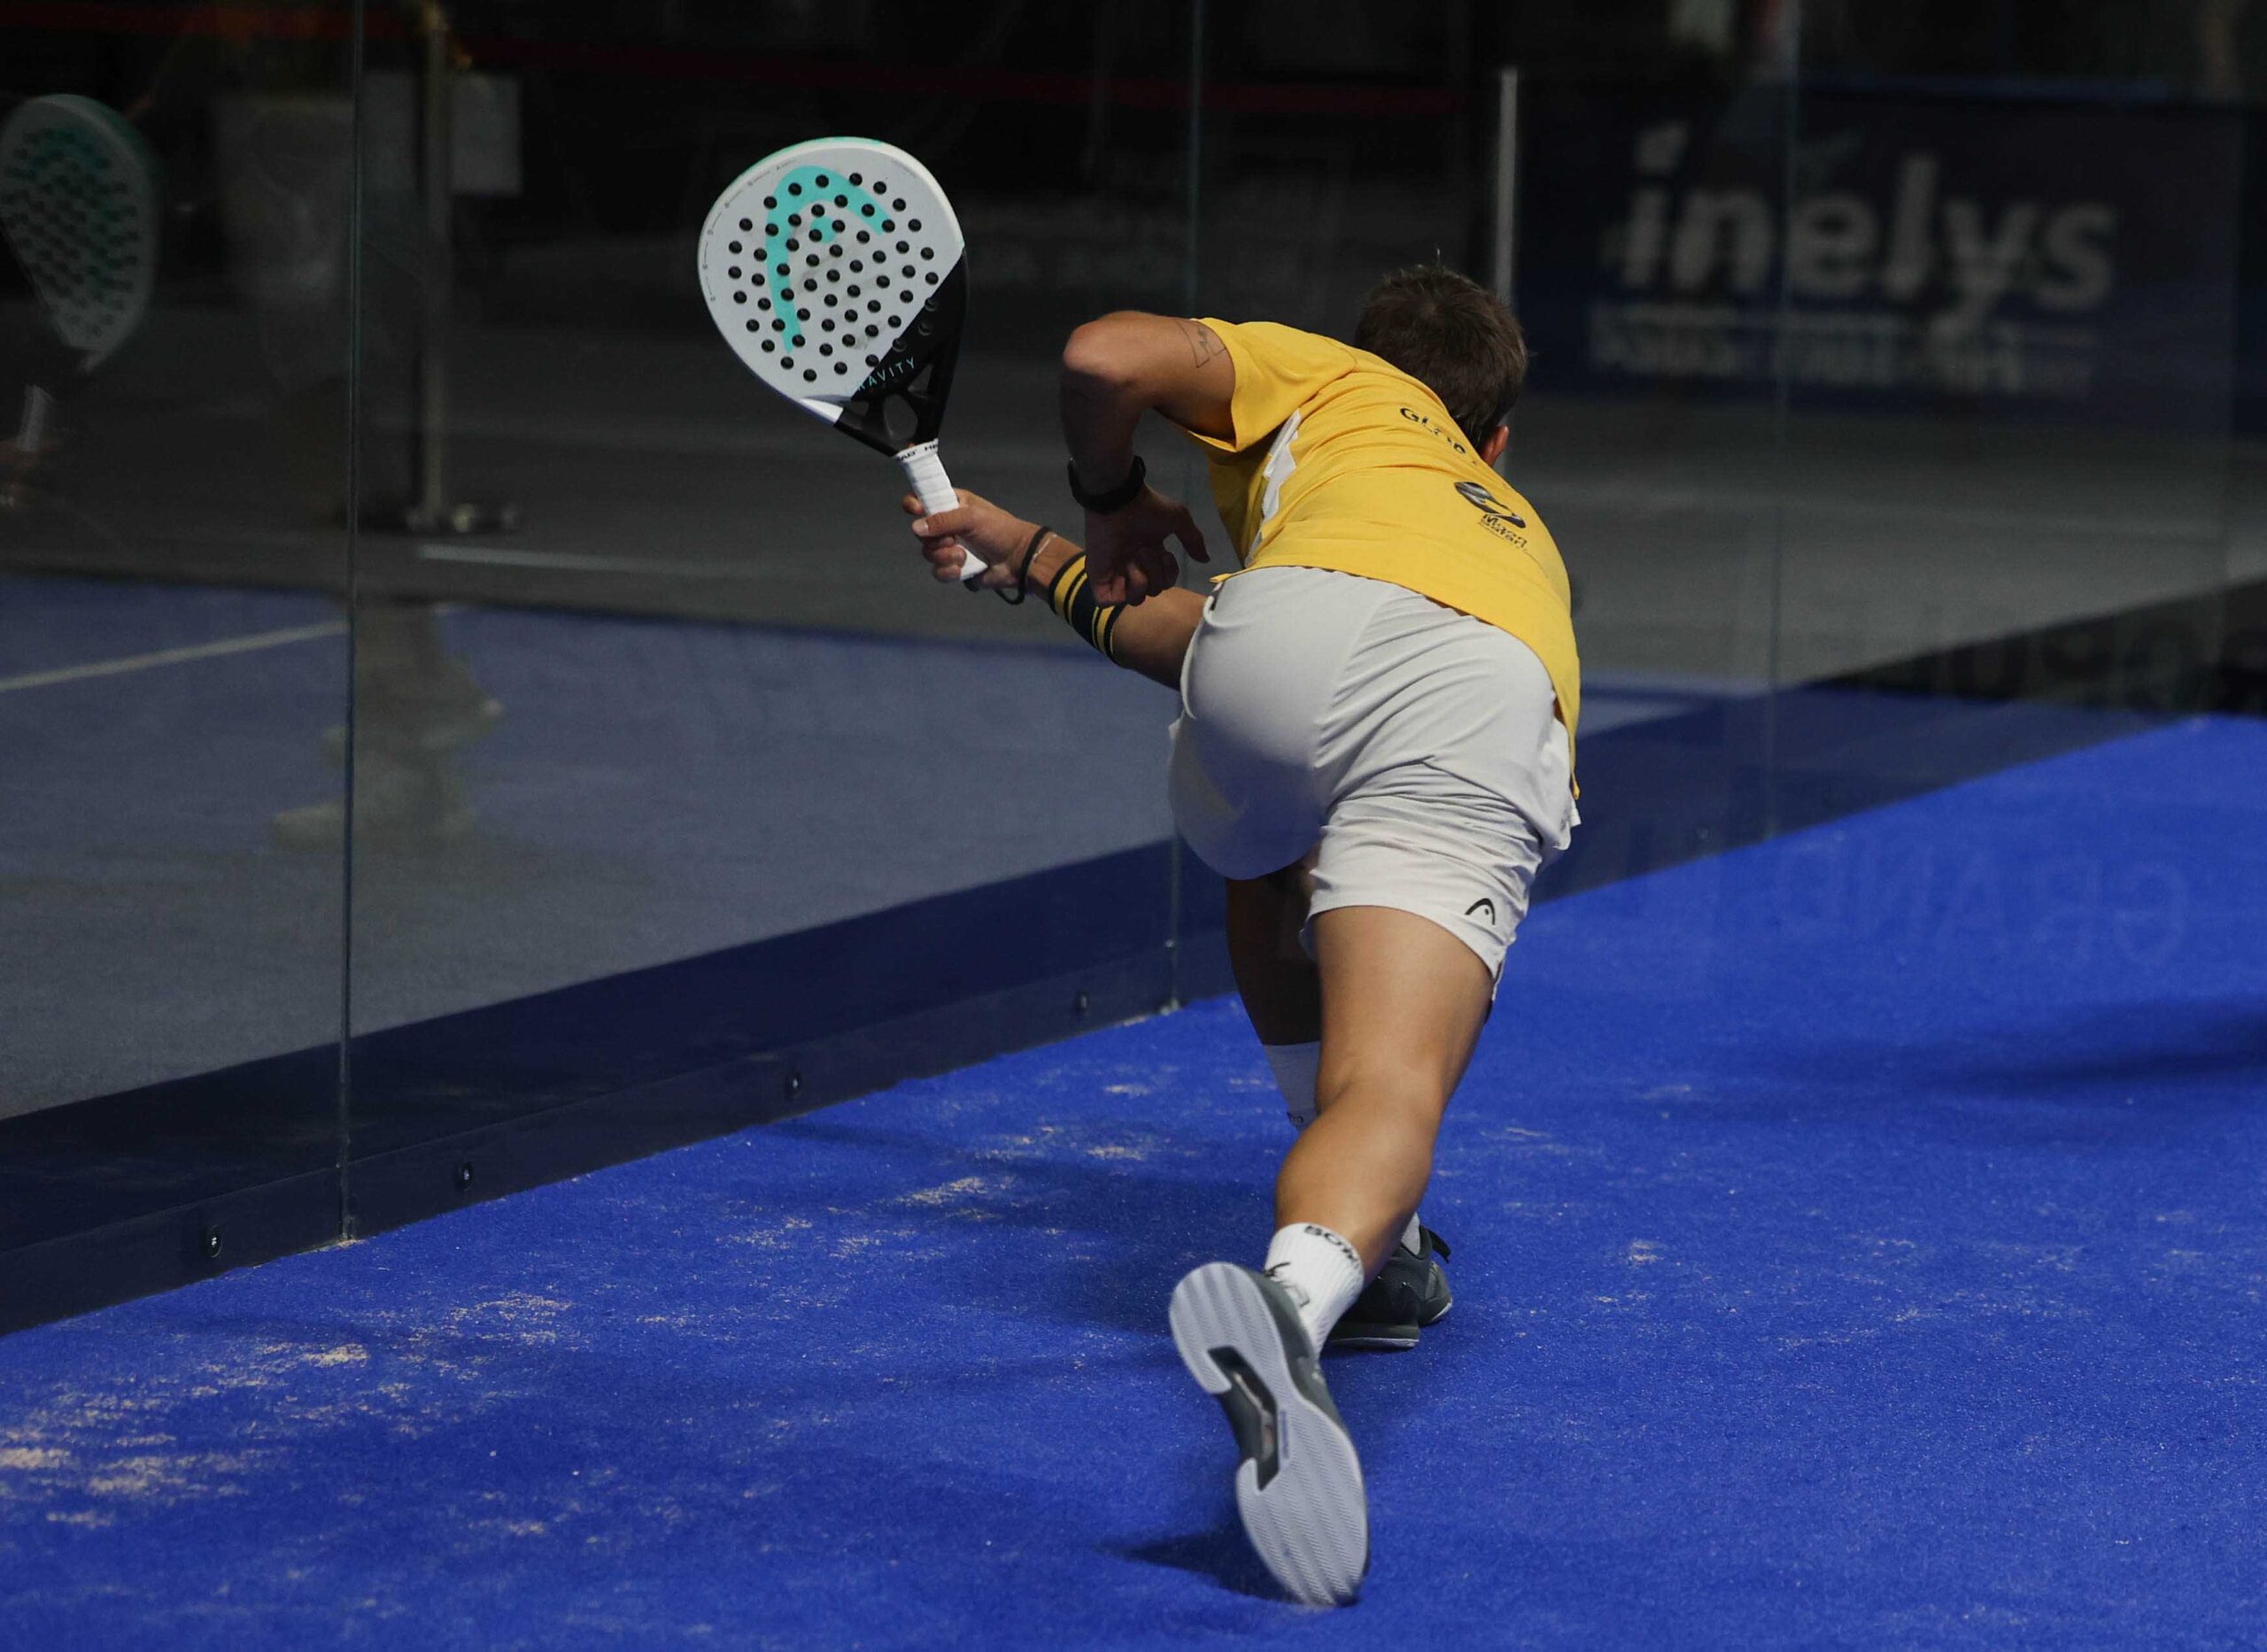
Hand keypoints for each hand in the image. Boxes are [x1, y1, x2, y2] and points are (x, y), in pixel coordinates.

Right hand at [903, 489, 1035, 593]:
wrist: (1018, 559)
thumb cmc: (1001, 530)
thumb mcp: (972, 517)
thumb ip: (943, 520)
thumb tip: (916, 527)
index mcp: (951, 505)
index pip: (923, 500)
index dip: (915, 505)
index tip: (917, 510)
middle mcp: (947, 526)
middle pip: (921, 532)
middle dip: (935, 539)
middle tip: (952, 539)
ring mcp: (950, 548)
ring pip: (928, 553)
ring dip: (944, 556)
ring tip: (963, 555)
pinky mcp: (954, 568)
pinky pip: (938, 572)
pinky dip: (949, 571)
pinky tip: (963, 568)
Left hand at [1082, 483, 1206, 605]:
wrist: (1121, 501)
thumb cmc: (1148, 508)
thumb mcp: (1179, 520)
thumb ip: (1193, 540)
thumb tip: (1205, 560)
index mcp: (1149, 555)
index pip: (1165, 582)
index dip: (1169, 574)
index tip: (1165, 554)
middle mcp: (1133, 566)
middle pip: (1153, 592)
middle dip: (1155, 574)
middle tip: (1145, 552)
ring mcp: (1114, 573)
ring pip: (1134, 600)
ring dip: (1141, 581)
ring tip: (1133, 560)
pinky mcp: (1098, 578)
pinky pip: (1109, 601)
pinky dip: (1120, 591)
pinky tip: (1124, 570)